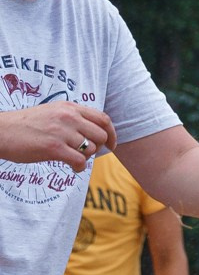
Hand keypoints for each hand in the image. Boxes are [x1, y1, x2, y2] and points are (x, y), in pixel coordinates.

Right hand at [0, 100, 115, 169]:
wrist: (0, 131)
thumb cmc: (26, 125)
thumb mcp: (52, 112)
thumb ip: (73, 117)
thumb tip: (96, 130)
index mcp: (69, 107)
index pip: (103, 119)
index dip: (112, 133)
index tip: (111, 144)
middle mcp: (68, 117)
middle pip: (101, 136)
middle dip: (97, 147)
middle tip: (85, 153)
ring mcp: (62, 132)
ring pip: (91, 149)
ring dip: (85, 157)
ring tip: (72, 158)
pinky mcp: (54, 148)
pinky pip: (80, 161)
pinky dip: (79, 167)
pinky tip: (72, 167)